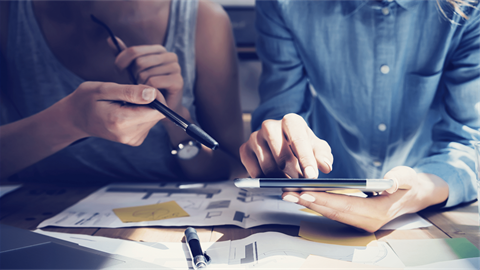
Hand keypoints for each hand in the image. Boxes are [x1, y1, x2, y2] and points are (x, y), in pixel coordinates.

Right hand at [60, 81, 163, 145]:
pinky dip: (141, 114)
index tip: (141, 87)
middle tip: (130, 94)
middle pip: (157, 115)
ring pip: (154, 119)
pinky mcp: (135, 140)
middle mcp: (129, 135)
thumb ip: (130, 92)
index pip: (157, 111)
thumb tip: (153, 94)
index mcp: (121, 122)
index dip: (156, 96)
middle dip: (150, 101)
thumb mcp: (104, 89)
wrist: (75, 118)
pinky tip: (126, 111)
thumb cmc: (87, 99)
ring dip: (145, 108)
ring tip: (125, 103)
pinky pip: (148, 123)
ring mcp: (132, 140)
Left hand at [107, 37, 183, 111]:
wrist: (162, 108)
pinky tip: (150, 96)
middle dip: (133, 76)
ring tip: (144, 91)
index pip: (134, 51)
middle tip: (137, 85)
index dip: (121, 61)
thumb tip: (110, 39)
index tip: (118, 70)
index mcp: (159, 50)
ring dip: (140, 86)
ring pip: (145, 74)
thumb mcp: (133, 69)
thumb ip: (124, 55)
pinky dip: (147, 91)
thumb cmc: (146, 87)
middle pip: (139, 62)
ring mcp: (176, 68)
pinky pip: (153, 82)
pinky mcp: (178, 81)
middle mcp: (170, 56)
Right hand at [239, 113, 332, 177]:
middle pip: (281, 155)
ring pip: (267, 166)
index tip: (312, 176)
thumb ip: (323, 155)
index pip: (297, 139)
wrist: (281, 146)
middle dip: (293, 173)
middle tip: (301, 183)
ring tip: (289, 182)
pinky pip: (253, 171)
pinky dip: (265, 179)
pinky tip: (273, 180)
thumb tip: (325, 166)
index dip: (305, 159)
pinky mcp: (244, 149)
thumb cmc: (301, 146)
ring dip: (280, 178)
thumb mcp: (316, 148)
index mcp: (290, 121)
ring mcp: (255, 137)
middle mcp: (270, 126)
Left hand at [282, 166, 448, 231]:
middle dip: (308, 202)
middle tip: (287, 193)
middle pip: (332, 211)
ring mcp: (360, 223)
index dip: (323, 199)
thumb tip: (390, 184)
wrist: (415, 196)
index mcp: (378, 213)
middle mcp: (367, 222)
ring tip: (289, 194)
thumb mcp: (408, 177)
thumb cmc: (409, 184)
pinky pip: (333, 212)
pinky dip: (317, 205)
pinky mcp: (355, 218)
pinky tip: (303, 197)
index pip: (345, 205)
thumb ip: (399, 180)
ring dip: (308, 204)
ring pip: (330, 213)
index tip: (304, 192)